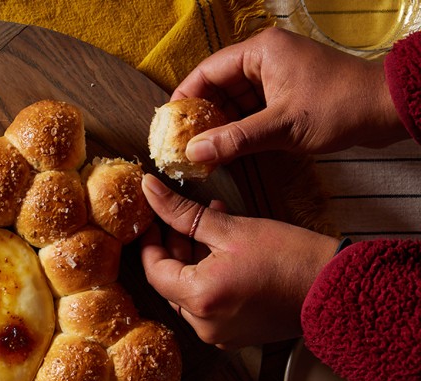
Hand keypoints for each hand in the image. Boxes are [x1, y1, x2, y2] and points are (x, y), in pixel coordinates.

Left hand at [139, 174, 339, 348]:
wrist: (337, 288)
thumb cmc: (291, 257)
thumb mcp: (231, 228)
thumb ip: (183, 212)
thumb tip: (151, 191)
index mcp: (199, 299)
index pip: (154, 270)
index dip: (149, 242)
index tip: (151, 221)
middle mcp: (204, 325)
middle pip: (171, 283)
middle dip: (174, 249)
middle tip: (180, 219)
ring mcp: (220, 335)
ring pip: (190, 294)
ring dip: (193, 261)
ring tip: (208, 227)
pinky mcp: (235, 335)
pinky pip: (210, 306)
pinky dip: (210, 280)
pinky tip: (223, 254)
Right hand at [173, 27, 407, 166]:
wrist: (385, 109)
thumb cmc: (339, 107)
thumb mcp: (281, 127)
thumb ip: (234, 140)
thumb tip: (194, 154)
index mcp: (261, 51)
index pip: (207, 71)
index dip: (184, 98)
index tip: (168, 124)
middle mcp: (265, 58)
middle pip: (217, 86)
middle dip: (200, 115)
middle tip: (180, 143)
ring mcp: (276, 75)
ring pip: (234, 100)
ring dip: (218, 124)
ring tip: (200, 151)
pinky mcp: (286, 92)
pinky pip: (251, 108)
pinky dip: (238, 127)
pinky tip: (226, 149)